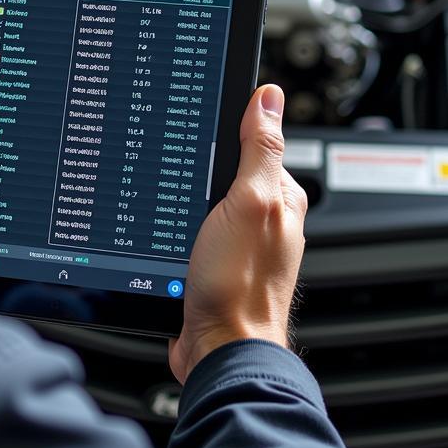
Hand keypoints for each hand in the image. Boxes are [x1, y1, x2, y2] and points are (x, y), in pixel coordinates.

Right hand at [169, 84, 307, 384]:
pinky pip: (193, 233)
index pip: (256, 145)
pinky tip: (166, 231)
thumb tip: (269, 97)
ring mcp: (238, 246)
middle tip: (178, 171)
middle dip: (202, 170)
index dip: (229, 132)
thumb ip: (261, 150)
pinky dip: (178, 228)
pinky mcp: (213, 267)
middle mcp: (263, 221)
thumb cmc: (239, 284)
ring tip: (169, 200)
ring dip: (187, 201)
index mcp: (281, 199)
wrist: (218, 350)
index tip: (201, 130)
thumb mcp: (250, 201)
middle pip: (227, 174)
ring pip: (206, 204)